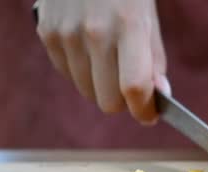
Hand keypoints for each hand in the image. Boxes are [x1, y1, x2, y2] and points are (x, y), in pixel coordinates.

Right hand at [36, 0, 168, 124]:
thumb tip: (160, 98)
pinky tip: (87, 46)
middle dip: (123, 100)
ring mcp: (66, 34)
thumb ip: (154, 61)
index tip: (149, 115)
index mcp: (128, 25)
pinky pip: (68, 74)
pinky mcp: (47, 33)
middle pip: (108, 101)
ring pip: (87, 92)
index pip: (134, 88)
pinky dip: (81, 70)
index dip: (144, 111)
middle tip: (129, 85)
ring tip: (107, 58)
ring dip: (101, 85)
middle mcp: (94, 32)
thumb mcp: (148, 18)